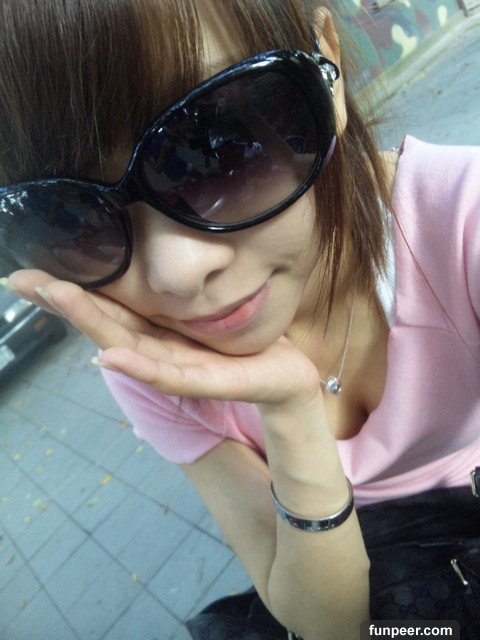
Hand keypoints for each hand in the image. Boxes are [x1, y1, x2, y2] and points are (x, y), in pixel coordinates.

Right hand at [7, 269, 321, 405]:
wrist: (286, 378)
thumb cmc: (242, 345)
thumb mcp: (204, 315)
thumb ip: (172, 302)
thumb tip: (146, 266)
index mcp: (157, 332)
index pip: (106, 309)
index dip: (67, 294)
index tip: (25, 275)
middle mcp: (159, 351)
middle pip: (106, 326)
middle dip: (66, 303)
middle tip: (24, 280)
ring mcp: (179, 369)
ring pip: (127, 347)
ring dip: (91, 324)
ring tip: (58, 297)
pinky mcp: (208, 381)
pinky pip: (169, 376)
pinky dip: (138, 367)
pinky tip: (110, 355)